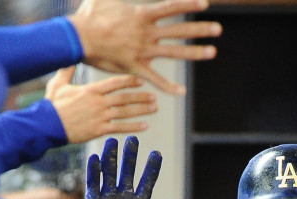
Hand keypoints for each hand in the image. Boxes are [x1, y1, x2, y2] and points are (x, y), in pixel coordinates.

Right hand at [45, 66, 156, 143]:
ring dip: (141, 110)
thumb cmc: (52, 105)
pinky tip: (144, 126)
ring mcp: (100, 116)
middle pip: (124, 98)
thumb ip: (67, 71)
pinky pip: (119, 127)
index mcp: (90, 90)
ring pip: (125, 112)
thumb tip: (70, 59)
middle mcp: (98, 102)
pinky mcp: (98, 130)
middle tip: (153, 96)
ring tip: (154, 108)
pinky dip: (133, 127)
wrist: (47, 125)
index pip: (114, 83)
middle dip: (140, 96)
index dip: (129, 81)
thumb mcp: (58, 84)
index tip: (141, 81)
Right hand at [70, 0, 221, 96]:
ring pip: (174, 52)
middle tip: (219, 30)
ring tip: (213, 52)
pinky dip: (168, 86)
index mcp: (141, 15)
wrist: (77, 39)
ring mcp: (142, 51)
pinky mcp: (134, 67)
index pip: (171, 8)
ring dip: (195, 52)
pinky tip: (182, 92)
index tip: (205, 4)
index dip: (189, 5)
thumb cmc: (89, 17)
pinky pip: (154, 78)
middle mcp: (146, 33)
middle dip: (200, 30)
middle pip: (179, 30)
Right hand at [86, 136, 189, 198]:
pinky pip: (94, 185)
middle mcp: (124, 197)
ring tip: (112, 141)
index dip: (152, 168)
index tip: (156, 154)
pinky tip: (94, 158)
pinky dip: (93, 172)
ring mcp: (109, 198)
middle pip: (128, 172)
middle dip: (130, 157)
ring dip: (111, 158)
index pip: (147, 182)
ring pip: (110, 174)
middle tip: (133, 139)